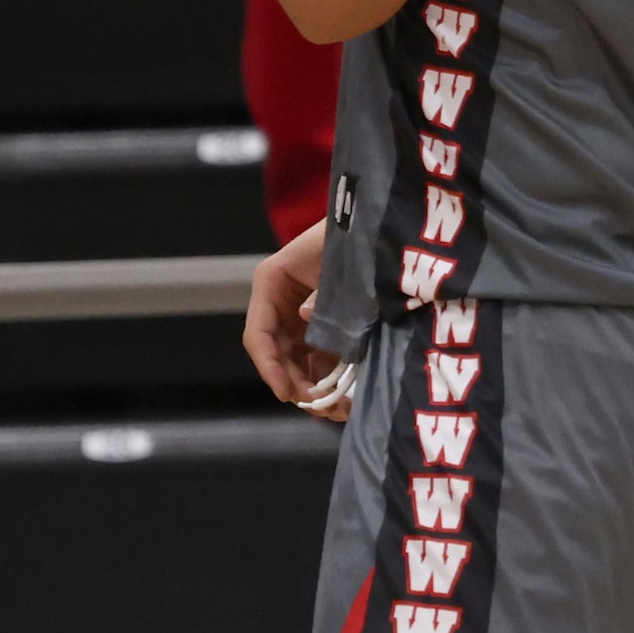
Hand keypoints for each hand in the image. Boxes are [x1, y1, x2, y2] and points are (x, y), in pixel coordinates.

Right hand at [245, 219, 345, 417]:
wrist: (376, 222)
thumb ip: (323, 290)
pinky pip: (317, 356)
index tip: (286, 393)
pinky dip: (328, 376)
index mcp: (271, 281)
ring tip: (336, 410)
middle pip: (277, 355)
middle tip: (321, 409)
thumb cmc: (354, 234)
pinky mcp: (320, 324)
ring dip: (313, 387)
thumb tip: (306, 317)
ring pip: (296, 361)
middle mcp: (278, 302)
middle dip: (296, 385)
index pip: (258, 334)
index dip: (269, 367)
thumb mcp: (340, 260)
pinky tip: (344, 397)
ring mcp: (297, 315)